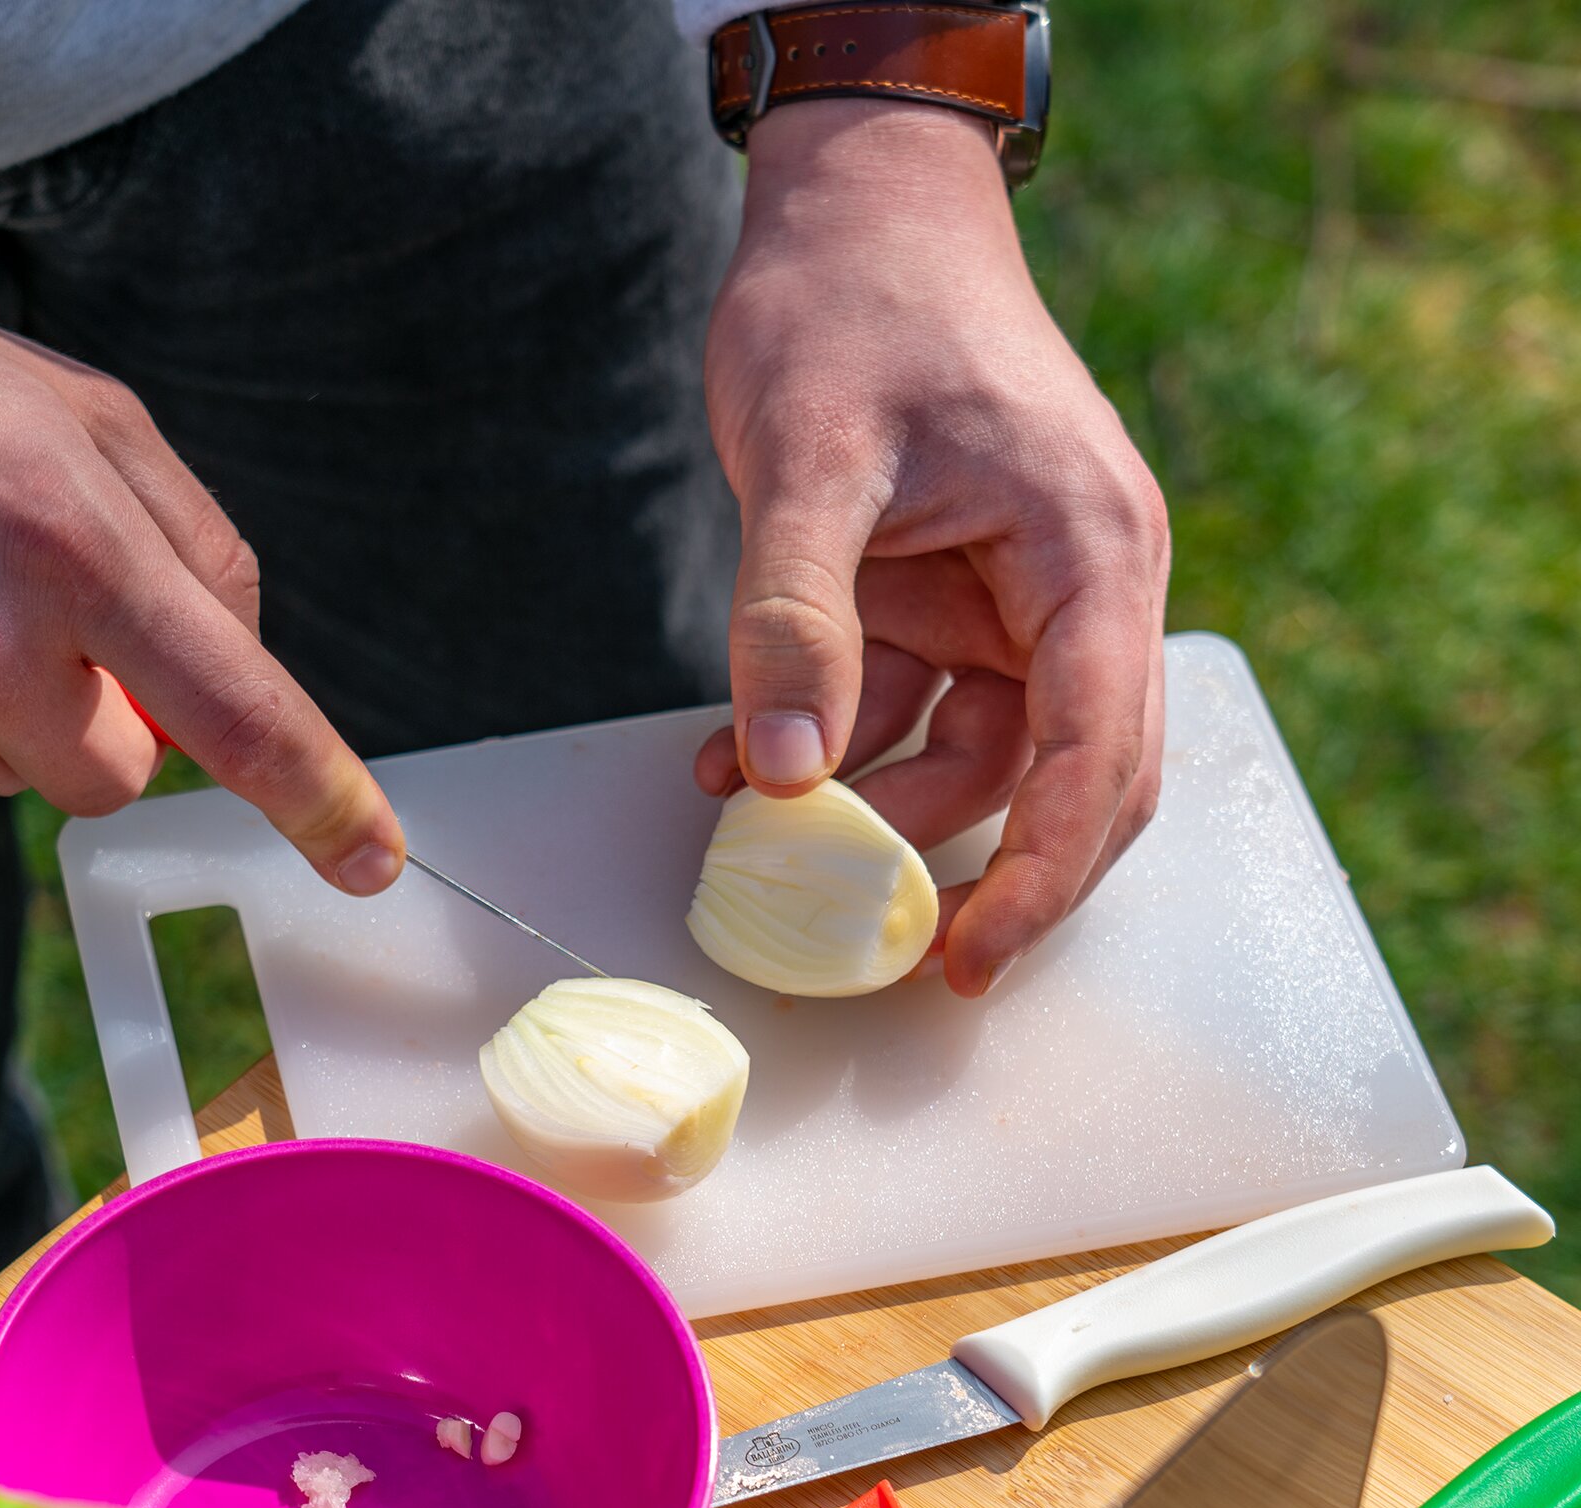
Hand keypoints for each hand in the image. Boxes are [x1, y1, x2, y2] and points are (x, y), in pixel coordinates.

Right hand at [0, 222, 402, 890]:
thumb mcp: (83, 417)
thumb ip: (199, 551)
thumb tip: (247, 675)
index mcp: (71, 543)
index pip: (235, 711)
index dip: (317, 795)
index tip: (369, 858)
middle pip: (125, 773)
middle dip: (103, 713)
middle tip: (20, 607)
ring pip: (24, 782)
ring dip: (4, 716)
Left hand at [699, 101, 1169, 993]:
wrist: (851, 215)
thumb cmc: (853, 306)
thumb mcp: (809, 457)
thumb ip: (797, 615)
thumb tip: (786, 775)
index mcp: (1089, 552)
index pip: (1099, 749)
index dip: (1047, 873)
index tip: (975, 961)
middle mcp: (1076, 590)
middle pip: (1074, 779)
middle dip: (996, 875)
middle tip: (910, 965)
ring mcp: (1014, 602)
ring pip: (980, 759)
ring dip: (882, 812)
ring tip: (764, 839)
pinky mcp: (948, 603)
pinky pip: (908, 710)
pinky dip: (835, 750)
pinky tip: (735, 771)